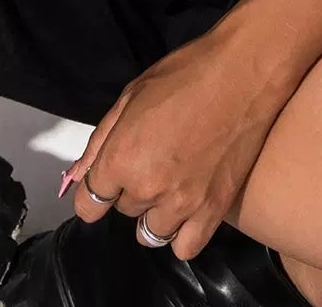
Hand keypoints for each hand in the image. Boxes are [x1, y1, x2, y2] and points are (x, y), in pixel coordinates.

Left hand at [57, 23, 298, 262]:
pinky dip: (182, 233)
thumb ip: (100, 141)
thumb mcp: (132, 95)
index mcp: (122, 158)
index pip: (88, 205)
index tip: (107, 178)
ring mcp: (183, 204)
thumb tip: (77, 176)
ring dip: (154, 211)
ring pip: (150, 233)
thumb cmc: (186, 74)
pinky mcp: (215, 212)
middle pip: (123, 211)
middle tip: (152, 157)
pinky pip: (185, 248)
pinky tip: (187, 207)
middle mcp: (148, 188)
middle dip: (129, 188)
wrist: (244, 73)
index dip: (94, 191)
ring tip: (170, 182)